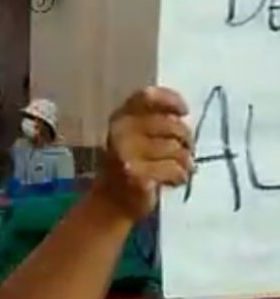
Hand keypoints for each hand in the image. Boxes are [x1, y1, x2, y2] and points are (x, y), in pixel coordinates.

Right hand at [94, 87, 192, 220]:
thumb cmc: (132, 164)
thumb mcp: (137, 136)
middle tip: (184, 152)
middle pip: (173, 126)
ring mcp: (126, 154)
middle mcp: (120, 132)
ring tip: (176, 169)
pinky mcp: (136, 175)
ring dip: (185, 162)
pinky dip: (180, 177)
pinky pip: (176, 170)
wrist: (111, 201)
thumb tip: (182, 115)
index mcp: (120, 117)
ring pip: (178, 150)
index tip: (184, 112)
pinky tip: (171, 181)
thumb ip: (155, 120)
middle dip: (187, 140)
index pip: (147, 97)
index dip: (170, 100)